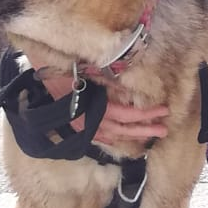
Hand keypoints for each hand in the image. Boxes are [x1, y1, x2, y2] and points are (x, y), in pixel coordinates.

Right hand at [36, 70, 169, 141]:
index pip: (126, 115)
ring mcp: (83, 127)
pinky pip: (101, 137)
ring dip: (133, 136)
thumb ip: (110, 79)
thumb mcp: (90, 71)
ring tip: (151, 136)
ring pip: (112, 136)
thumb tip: (131, 82)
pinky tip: (125, 138)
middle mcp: (89, 122)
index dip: (146, 114)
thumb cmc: (67, 69)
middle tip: (164, 129)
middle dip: (145, 130)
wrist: (42, 74)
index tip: (164, 110)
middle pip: (122, 130)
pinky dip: (115, 138)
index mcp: (94, 108)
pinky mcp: (78, 128)